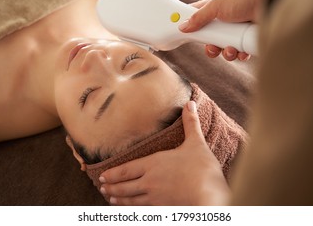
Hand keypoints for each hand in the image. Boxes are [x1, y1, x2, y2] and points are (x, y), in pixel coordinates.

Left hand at [99, 101, 229, 205]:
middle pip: (124, 186)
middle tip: (102, 187)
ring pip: (130, 200)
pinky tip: (129, 210)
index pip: (126, 170)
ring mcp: (154, 198)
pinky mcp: (162, 209)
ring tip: (110, 198)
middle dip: (111, 186)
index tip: (102, 176)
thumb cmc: (203, 170)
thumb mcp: (196, 143)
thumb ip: (191, 123)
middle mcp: (149, 181)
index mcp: (154, 164)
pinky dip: (131, 210)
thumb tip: (190, 103)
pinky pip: (141, 210)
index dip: (112, 174)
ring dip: (119, 199)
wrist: (210, 198)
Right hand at [179, 0, 269, 60]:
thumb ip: (199, 17)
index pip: (197, 16)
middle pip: (209, 38)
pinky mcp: (247, 40)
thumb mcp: (217, 5)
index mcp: (216, 7)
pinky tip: (242, 51)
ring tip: (231, 50)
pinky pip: (238, 53)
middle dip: (210, 46)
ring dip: (225, 52)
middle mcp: (225, 19)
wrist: (272, 5)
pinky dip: (239, 54)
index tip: (183, 33)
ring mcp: (236, 30)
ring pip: (223, 48)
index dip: (190, 25)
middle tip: (212, 47)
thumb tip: (183, 26)